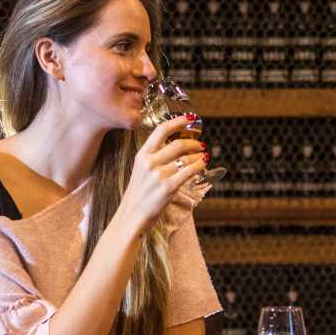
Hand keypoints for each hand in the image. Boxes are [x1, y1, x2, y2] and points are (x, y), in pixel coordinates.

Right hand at [119, 115, 206, 230]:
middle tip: (200, 144)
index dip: (177, 121)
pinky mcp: (168, 187)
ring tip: (203, 156)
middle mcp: (150, 162)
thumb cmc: (139, 194)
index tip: (189, 119)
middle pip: (178, 144)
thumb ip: (155, 157)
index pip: (161, 130)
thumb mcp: (141, 170)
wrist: (132, 215)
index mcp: (142, 155)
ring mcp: (159, 175)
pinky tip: (203, 163)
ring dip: (199, 155)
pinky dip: (200, 165)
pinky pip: (190, 171)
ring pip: (186, 158)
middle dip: (193, 142)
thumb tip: (178, 147)